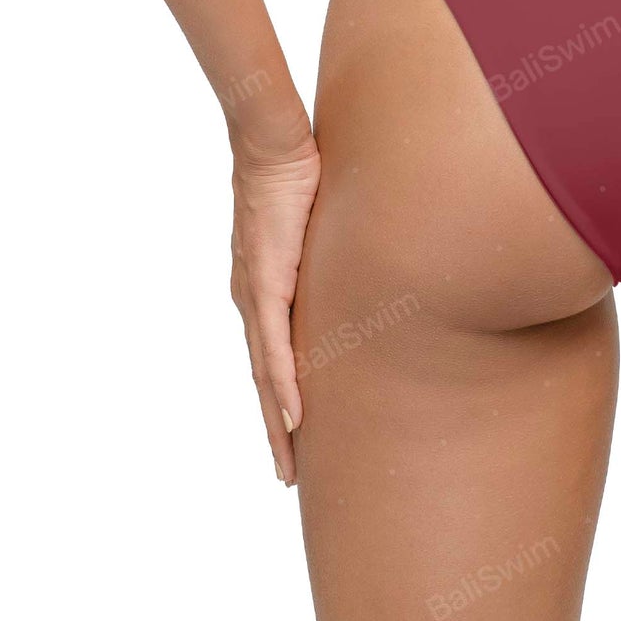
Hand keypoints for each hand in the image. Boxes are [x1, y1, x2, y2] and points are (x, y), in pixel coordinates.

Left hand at [230, 129, 319, 485]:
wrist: (272, 143)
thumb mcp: (321, 224)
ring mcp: (256, 296)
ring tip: (289, 463)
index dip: (280, 403)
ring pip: (265, 376)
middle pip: (263, 381)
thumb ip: (333, 251)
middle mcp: (252, 300)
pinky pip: (274, 348)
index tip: (293, 439)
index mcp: (263, 289)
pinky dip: (283, 386)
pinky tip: (293, 416)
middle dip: (275, 432)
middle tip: (288, 477)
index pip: (271, 359)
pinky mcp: (266, 283)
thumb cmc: (297, 172)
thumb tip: (368, 258)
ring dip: (277, 423)